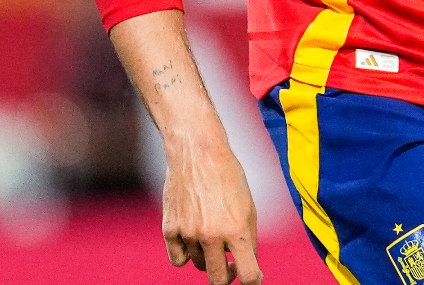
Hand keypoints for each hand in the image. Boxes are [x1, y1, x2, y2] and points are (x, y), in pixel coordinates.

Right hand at [162, 134, 262, 283]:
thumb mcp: (248, 207)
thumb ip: (248, 239)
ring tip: (211, 234)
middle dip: (227, 278)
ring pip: (199, 265)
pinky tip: (192, 239)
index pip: (248, 275)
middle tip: (231, 269)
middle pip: (218, 280)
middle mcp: (212, 235)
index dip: (253, 281)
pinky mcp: (170, 229)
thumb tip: (245, 266)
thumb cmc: (228, 178)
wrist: (197, 152)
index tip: (253, 279)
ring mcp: (189, 234)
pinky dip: (186, 254)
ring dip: (207, 258)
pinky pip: (178, 259)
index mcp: (237, 229)